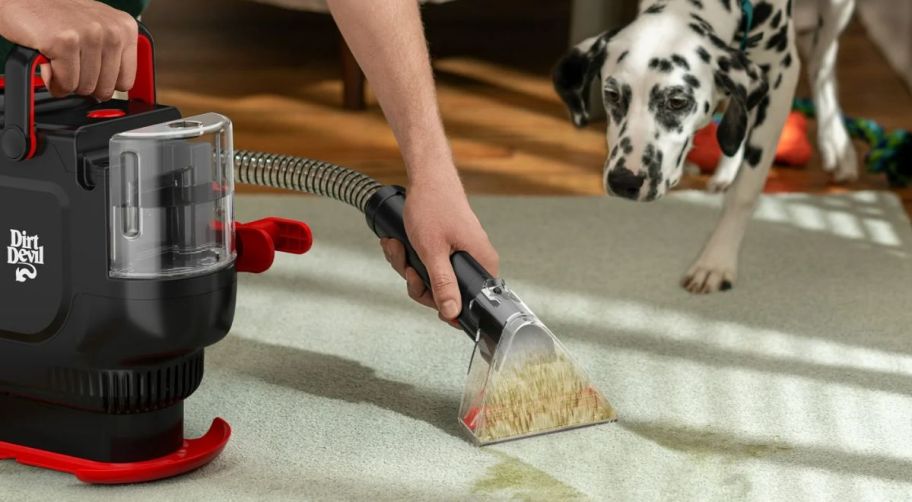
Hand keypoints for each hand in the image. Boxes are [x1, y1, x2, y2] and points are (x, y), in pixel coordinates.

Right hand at [0, 0, 137, 99]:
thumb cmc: (56, 15)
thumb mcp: (95, 28)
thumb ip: (111, 55)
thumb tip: (115, 89)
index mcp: (125, 28)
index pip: (126, 81)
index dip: (103, 83)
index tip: (90, 73)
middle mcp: (112, 30)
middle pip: (105, 88)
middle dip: (84, 84)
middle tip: (69, 65)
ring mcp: (89, 35)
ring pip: (85, 88)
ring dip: (66, 81)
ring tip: (57, 60)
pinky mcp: (65, 42)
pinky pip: (66, 84)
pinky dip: (53, 81)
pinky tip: (48, 63)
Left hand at [381, 178, 498, 324]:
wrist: (428, 177)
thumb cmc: (433, 206)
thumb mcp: (433, 251)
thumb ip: (443, 284)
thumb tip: (452, 313)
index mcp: (482, 264)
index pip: (469, 302)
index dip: (443, 305)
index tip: (424, 291)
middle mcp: (475, 260)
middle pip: (445, 292)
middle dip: (418, 281)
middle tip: (407, 266)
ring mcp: (460, 253)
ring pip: (431, 277)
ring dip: (407, 265)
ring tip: (398, 246)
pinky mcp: (447, 247)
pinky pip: (427, 263)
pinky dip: (409, 255)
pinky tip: (398, 243)